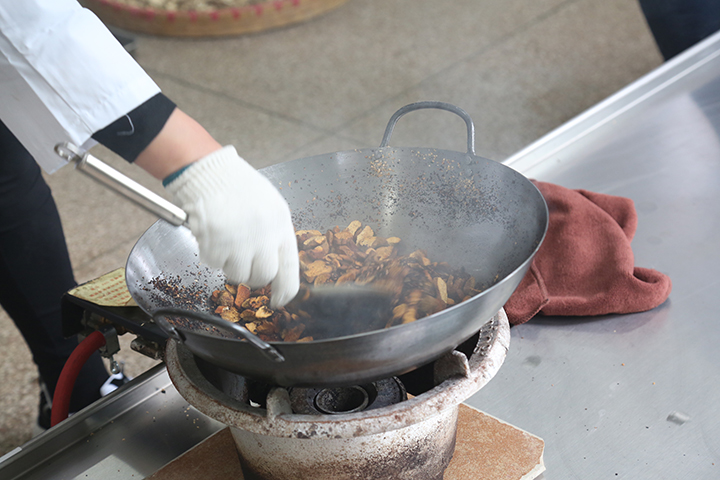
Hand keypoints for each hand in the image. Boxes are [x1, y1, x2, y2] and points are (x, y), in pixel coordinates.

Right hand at [165, 146, 298, 306]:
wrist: (209, 171)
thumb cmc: (237, 185)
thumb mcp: (270, 206)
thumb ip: (274, 233)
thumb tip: (275, 261)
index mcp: (281, 225)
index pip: (290, 268)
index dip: (285, 290)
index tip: (280, 300)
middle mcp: (264, 236)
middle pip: (263, 276)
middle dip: (253, 277)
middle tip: (243, 264)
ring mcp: (241, 241)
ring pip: (238, 274)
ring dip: (230, 264)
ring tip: (226, 241)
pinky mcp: (217, 244)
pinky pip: (214, 264)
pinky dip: (210, 254)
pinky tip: (212, 234)